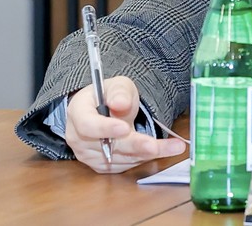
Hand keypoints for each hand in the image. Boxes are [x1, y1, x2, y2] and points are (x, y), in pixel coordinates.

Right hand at [65, 76, 185, 173]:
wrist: (105, 110)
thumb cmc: (110, 95)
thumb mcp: (117, 86)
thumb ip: (119, 93)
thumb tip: (120, 104)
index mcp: (78, 113)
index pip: (88, 125)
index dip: (106, 128)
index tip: (125, 128)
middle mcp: (78, 138)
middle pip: (107, 147)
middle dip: (135, 146)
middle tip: (155, 146)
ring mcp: (89, 155)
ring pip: (120, 158)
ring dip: (148, 154)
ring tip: (174, 147)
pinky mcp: (102, 166)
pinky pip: (125, 165)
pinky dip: (144, 158)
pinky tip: (163, 150)